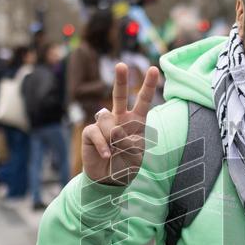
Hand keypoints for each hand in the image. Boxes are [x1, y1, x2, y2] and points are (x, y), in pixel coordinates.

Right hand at [81, 62, 159, 185]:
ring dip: (114, 137)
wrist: (109, 180)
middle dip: (120, 80)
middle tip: (121, 65)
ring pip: (108, 120)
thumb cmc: (126, 165)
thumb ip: (129, 141)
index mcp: (136, 122)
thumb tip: (114, 130)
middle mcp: (119, 119)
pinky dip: (103, 144)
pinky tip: (107, 154)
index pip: (143, 100)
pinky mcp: (91, 132)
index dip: (148, 85)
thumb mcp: (136, 154)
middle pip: (119, 95)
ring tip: (115, 150)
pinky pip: (96, 132)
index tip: (154, 69)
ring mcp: (104, 125)